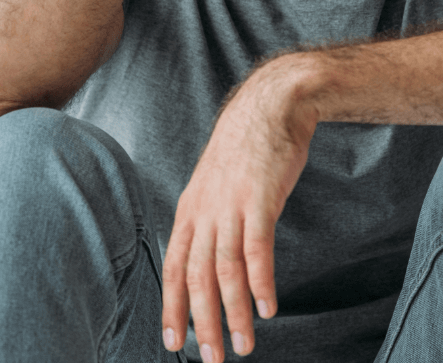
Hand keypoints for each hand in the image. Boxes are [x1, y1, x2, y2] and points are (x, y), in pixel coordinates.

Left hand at [160, 57, 319, 361]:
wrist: (270, 105)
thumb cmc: (246, 148)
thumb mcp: (214, 184)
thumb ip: (209, 219)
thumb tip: (209, 256)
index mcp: (190, 210)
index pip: (173, 268)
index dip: (172, 307)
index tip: (173, 343)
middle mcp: (204, 211)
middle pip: (196, 277)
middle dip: (201, 323)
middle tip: (210, 359)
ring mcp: (230, 205)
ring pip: (225, 270)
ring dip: (233, 312)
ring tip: (242, 346)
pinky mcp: (259, 199)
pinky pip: (257, 248)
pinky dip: (260, 281)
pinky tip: (266, 308)